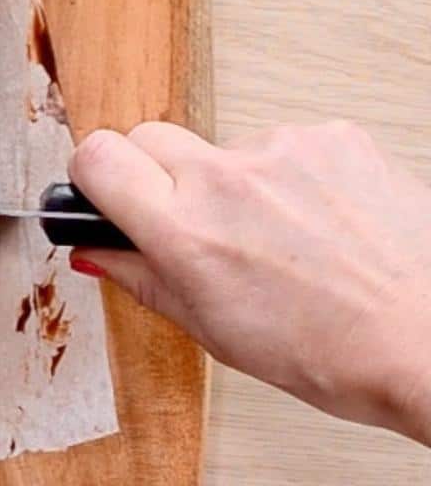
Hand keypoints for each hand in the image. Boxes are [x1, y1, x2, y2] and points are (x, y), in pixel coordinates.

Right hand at [68, 121, 430, 442]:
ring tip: (277, 237)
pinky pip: (283, 145)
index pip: (97, 157)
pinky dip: (290, 177)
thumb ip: (141, 278)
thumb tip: (94, 250)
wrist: (430, 339)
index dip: (91, 173)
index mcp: (186, 233)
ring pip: (221, 147)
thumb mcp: (213, 331)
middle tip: (187, 218)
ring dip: (232, 181)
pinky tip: (316, 221)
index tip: (103, 190)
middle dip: (154, 173)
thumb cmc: (333, 352)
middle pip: (148, 136)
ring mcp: (281, 150)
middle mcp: (226, 180)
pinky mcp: (331, 136)